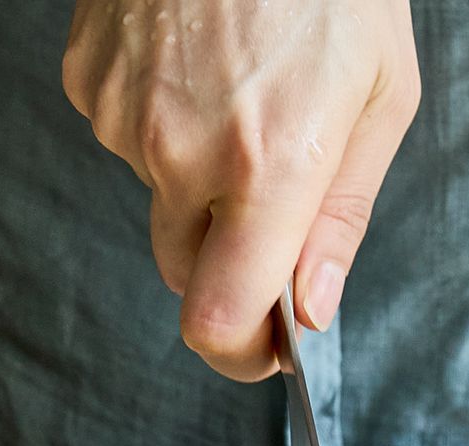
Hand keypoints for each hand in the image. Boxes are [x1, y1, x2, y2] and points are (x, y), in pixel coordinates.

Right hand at [62, 0, 418, 379]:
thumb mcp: (379, 96)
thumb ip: (341, 217)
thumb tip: (310, 309)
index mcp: (268, 163)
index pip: (220, 319)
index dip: (241, 354)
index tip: (263, 350)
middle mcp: (184, 152)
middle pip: (188, 273)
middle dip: (229, 259)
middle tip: (270, 189)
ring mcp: (125, 118)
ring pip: (158, 203)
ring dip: (196, 180)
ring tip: (238, 91)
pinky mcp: (90, 84)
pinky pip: (126, 143)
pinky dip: (161, 126)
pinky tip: (196, 68)